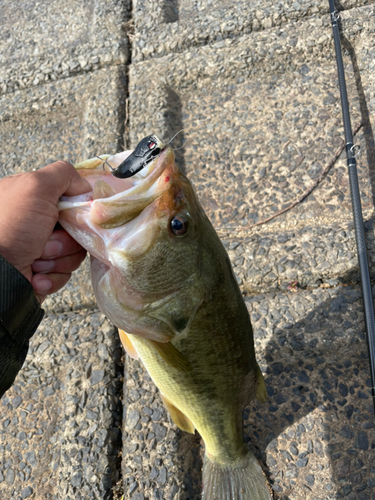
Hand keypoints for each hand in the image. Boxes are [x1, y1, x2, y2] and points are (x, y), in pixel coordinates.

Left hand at [0, 161, 91, 302]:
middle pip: (77, 230)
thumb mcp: (36, 186)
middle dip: (66, 240)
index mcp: (34, 199)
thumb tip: (85, 186)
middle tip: (46, 242)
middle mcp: (37, 222)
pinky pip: (64, 273)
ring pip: (74, 253)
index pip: (72, 201)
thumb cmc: (11, 226)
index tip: (73, 218)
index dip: (78, 212)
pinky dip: (52, 276)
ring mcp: (39, 247)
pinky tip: (35, 275)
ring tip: (36, 259)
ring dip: (58, 259)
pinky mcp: (42, 271)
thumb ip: (64, 174)